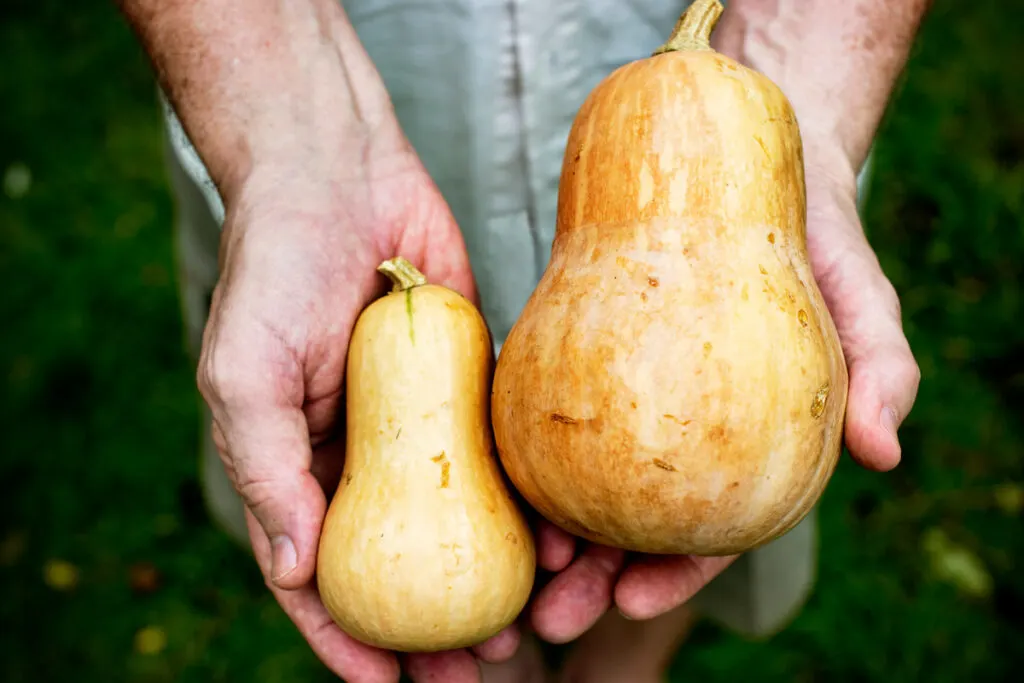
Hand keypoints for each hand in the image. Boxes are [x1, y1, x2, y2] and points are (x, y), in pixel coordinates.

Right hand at [196, 145, 520, 682]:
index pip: (317, 575)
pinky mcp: (472, 383)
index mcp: (301, 465)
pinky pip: (502, 454)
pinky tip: (561, 536)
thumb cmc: (273, 269)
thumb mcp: (244, 373)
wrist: (338, 176)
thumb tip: (290, 571)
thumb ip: (264, 468)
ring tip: (531, 621)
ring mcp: (423, 423)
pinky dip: (527, 500)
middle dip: (432, 629)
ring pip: (463, 520)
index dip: (346, 638)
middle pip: (401, 563)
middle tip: (474, 671)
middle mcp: (365, 455)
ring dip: (494, 576)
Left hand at [521, 139, 921, 642]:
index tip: (633, 601)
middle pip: (633, 521)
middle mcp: (681, 429)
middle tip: (544, 616)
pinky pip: (547, 406)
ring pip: (580, 478)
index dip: (676, 573)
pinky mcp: (583, 344)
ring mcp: (627, 391)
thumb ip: (880, 366)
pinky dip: (524, 446)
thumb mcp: (860, 290)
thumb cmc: (815, 229)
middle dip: (591, 576)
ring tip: (512, 556)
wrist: (746, 151)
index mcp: (745, 442)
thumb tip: (886, 453)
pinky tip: (493, 469)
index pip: (711, 528)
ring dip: (545, 526)